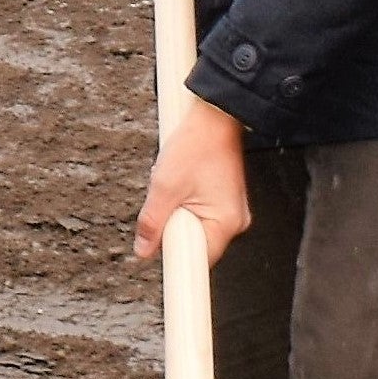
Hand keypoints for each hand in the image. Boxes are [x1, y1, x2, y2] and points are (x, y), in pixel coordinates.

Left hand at [136, 94, 252, 263]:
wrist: (214, 117)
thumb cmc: (197, 144)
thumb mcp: (164, 185)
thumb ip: (151, 222)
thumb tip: (143, 249)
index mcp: (225, 224)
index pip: (195, 261)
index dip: (173, 255)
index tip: (160, 252)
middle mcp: (234, 223)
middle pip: (194, 245)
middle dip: (172, 228)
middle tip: (168, 201)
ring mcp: (231, 213)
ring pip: (195, 229)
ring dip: (177, 215)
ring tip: (177, 187)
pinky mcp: (224, 203)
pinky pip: (200, 216)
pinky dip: (185, 206)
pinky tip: (183, 186)